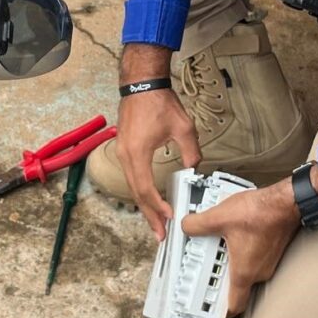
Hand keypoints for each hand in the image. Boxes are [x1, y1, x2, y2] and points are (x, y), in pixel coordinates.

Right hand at [117, 43, 200, 239]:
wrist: (141, 83)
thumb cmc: (158, 102)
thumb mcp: (183, 127)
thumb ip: (190, 152)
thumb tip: (195, 168)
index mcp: (138, 153)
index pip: (146, 188)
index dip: (157, 206)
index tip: (169, 218)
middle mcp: (126, 156)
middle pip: (136, 193)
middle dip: (149, 215)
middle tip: (160, 234)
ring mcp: (123, 152)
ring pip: (132, 186)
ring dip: (144, 205)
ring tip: (156, 221)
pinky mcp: (125, 148)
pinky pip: (131, 176)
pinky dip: (140, 190)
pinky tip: (149, 198)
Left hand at [181, 178, 301, 317]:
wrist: (286, 203)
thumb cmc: (260, 214)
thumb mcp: (218, 218)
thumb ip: (197, 224)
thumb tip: (185, 226)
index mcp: (244, 272)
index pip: (234, 305)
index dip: (222, 312)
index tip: (210, 311)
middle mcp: (259, 272)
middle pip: (237, 286)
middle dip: (220, 279)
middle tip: (205, 270)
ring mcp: (268, 262)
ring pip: (247, 270)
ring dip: (232, 263)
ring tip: (217, 249)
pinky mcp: (272, 250)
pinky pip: (255, 258)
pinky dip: (243, 252)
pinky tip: (235, 236)